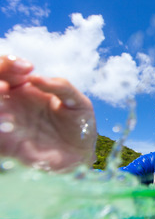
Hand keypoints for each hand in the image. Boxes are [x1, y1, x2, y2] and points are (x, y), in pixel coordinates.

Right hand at [0, 55, 96, 170]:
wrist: (84, 154)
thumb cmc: (80, 125)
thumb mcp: (78, 102)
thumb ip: (61, 86)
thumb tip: (35, 77)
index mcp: (27, 88)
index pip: (8, 70)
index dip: (10, 64)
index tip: (27, 68)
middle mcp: (13, 103)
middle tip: (7, 84)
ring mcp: (8, 123)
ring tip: (3, 92)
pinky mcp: (8, 145)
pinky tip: (7, 121)